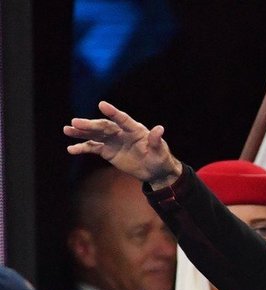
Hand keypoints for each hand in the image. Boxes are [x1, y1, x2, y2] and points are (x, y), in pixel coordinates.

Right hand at [64, 101, 182, 187]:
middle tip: (75, 122)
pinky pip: (93, 148)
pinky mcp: (107, 151)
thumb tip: (160, 128)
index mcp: (135, 129)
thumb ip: (156, 140)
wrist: (154, 170)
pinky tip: (71, 149)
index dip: (113, 113)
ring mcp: (113, 141)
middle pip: (103, 127)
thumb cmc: (160, 158)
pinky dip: (82, 148)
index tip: (102, 105)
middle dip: (90, 125)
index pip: (123, 119)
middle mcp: (121, 132)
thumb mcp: (160, 151)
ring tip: (67, 130)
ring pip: (95, 135)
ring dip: (81, 132)